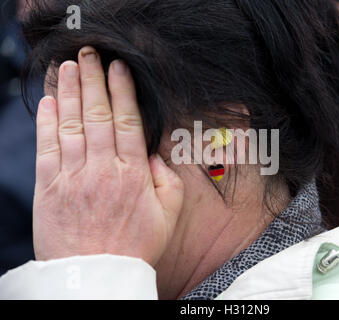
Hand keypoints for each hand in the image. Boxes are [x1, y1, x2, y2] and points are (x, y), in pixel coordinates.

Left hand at [33, 47, 183, 266]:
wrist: (95, 277)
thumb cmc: (135, 247)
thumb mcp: (168, 216)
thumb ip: (168, 181)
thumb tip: (155, 154)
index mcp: (133, 175)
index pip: (127, 122)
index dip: (122, 92)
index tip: (119, 68)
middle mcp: (102, 170)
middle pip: (97, 115)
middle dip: (94, 80)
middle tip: (90, 54)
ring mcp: (73, 177)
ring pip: (71, 125)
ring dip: (71, 93)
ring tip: (69, 67)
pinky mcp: (49, 189)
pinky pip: (47, 149)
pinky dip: (47, 123)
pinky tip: (50, 102)